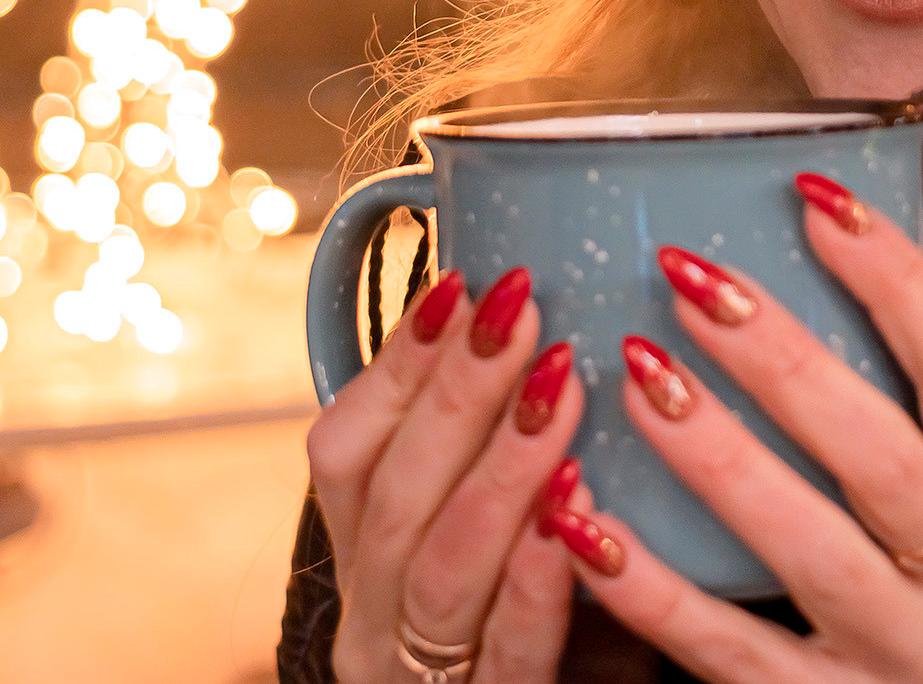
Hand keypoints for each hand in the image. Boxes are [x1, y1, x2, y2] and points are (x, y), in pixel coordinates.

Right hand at [305, 263, 590, 682]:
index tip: (464, 279)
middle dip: (458, 391)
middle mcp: (372, 613)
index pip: (346, 447)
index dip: (399, 360)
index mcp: (362, 553)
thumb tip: (539, 306)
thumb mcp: (490, 525)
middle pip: (394, 494)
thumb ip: (495, 442)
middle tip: (525, 308)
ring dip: (502, 467)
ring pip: (440, 566)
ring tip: (561, 387)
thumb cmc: (530, 621)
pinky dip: (537, 580)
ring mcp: (419, 674)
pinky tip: (576, 518)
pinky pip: (506, 653)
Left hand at [540, 154, 922, 682]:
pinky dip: (653, 590)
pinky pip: (731, 652)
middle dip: (784, 360)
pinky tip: (584, 520)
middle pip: (884, 456)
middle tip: (687, 279)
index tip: (807, 194)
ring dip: (718, 458)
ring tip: (637, 374)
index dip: (894, 275)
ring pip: (809, 550)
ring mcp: (907, 656)